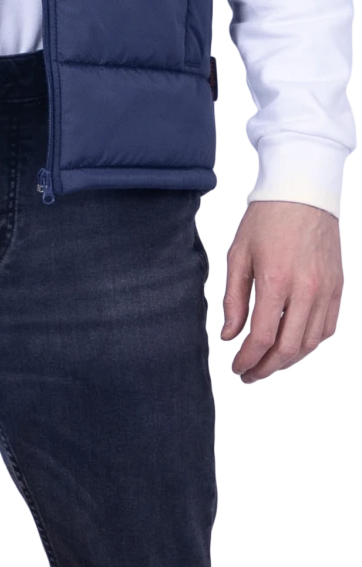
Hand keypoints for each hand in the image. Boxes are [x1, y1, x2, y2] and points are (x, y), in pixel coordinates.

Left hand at [219, 200, 343, 382]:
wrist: (303, 192)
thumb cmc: (268, 219)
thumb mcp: (239, 256)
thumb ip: (234, 300)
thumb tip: (230, 336)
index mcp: (276, 280)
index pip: (262, 337)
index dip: (248, 359)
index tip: (237, 367)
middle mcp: (305, 289)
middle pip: (288, 348)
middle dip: (266, 368)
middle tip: (250, 374)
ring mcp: (325, 289)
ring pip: (310, 342)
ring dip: (288, 360)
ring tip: (269, 363)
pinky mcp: (336, 286)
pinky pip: (326, 327)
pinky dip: (310, 343)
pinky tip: (293, 345)